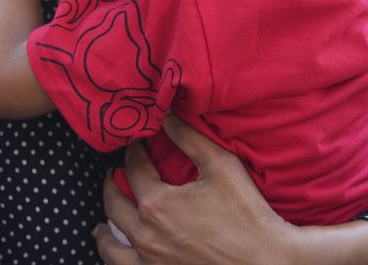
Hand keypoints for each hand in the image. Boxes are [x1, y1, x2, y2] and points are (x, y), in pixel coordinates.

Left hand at [96, 116, 292, 264]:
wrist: (266, 261)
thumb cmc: (247, 213)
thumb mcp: (221, 165)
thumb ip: (190, 138)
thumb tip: (166, 117)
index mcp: (157, 203)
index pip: (134, 169)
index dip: (133, 152)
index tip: (135, 145)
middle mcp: (146, 234)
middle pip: (115, 205)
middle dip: (112, 186)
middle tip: (114, 176)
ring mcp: (150, 261)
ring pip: (112, 246)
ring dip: (104, 232)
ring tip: (101, 226)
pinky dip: (117, 260)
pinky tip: (121, 255)